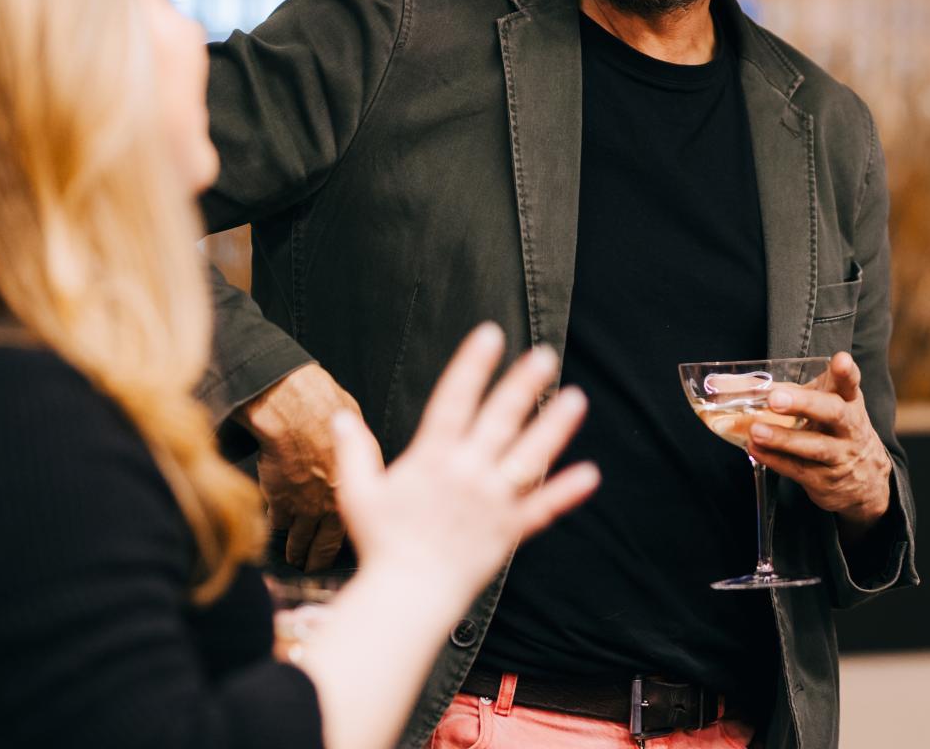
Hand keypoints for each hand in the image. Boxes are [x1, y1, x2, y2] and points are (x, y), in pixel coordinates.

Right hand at [238, 364, 377, 570]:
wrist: (295, 412)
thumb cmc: (328, 410)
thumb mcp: (357, 430)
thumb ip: (356, 450)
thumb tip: (357, 451)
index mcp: (357, 485)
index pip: (355, 520)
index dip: (348, 535)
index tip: (342, 544)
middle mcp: (334, 503)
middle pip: (326, 542)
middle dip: (319, 558)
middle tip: (314, 566)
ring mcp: (305, 507)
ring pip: (299, 539)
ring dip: (295, 550)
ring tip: (293, 558)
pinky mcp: (280, 502)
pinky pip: (277, 521)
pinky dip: (275, 524)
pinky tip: (275, 527)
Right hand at [330, 323, 598, 601]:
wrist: (407, 595)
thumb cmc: (381, 543)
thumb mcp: (357, 493)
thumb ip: (354, 452)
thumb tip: (339, 417)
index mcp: (432, 459)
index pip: (453, 401)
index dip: (472, 365)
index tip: (491, 334)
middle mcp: (466, 473)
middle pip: (499, 420)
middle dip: (523, 385)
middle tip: (545, 354)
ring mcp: (492, 502)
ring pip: (529, 457)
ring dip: (554, 427)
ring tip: (577, 398)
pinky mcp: (509, 531)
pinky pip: (542, 508)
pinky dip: (566, 492)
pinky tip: (590, 474)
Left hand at [744, 351, 891, 535]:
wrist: (866, 480)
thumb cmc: (839, 431)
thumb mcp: (833, 407)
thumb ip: (805, 392)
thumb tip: (755, 385)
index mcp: (851, 403)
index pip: (851, 384)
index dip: (846, 373)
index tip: (841, 360)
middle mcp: (850, 428)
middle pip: (833, 413)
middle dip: (804, 404)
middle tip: (775, 399)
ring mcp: (840, 456)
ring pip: (815, 446)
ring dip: (783, 439)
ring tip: (756, 430)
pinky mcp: (825, 480)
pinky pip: (798, 469)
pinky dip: (775, 459)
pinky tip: (756, 449)